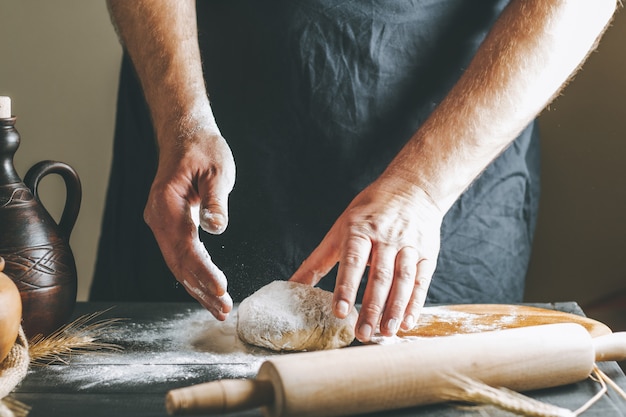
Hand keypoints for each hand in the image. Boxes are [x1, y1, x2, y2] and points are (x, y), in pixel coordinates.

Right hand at [144, 125, 235, 319]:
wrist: (184, 135)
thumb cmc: (203, 149)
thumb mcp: (217, 169)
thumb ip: (216, 199)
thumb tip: (217, 227)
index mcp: (167, 203)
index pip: (185, 246)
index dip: (203, 270)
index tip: (222, 289)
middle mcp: (157, 217)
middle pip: (178, 262)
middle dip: (201, 289)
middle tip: (224, 310)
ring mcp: (159, 222)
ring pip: (176, 263)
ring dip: (197, 287)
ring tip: (219, 308)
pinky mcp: (167, 224)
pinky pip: (178, 255)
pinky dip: (193, 274)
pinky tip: (207, 289)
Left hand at [290, 176, 442, 341]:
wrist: (412, 188)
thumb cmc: (369, 211)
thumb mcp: (340, 228)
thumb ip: (318, 260)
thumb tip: (292, 285)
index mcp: (361, 229)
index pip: (353, 260)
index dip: (346, 287)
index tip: (340, 312)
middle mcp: (386, 237)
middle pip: (380, 276)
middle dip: (372, 307)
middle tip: (362, 334)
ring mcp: (409, 245)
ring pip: (403, 280)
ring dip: (395, 308)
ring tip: (386, 332)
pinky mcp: (427, 253)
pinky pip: (421, 281)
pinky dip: (415, 303)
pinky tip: (406, 322)